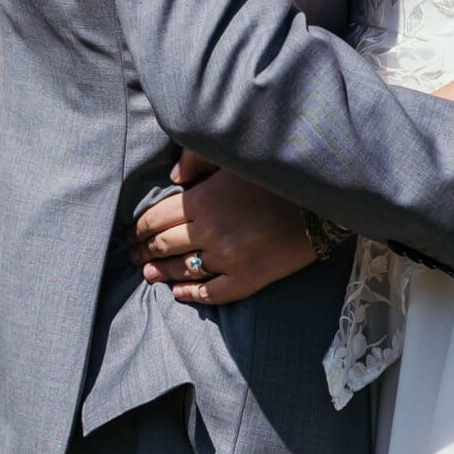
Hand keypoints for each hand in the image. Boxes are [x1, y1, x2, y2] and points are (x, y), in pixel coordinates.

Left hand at [134, 149, 318, 308]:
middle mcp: (211, 232)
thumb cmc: (276, 176)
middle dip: (145, 250)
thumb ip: (198, 159)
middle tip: (133, 254)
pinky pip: (212, 293)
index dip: (140, 227)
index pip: (157, 218)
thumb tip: (173, 178)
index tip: (131, 232)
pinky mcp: (249, 279)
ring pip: (183, 269)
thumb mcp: (234, 158)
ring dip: (161, 272)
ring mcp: (229, 259)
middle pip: (165, 245)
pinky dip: (192, 294)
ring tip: (148, 273)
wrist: (322, 204)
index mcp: (204, 200)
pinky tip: (180, 293)